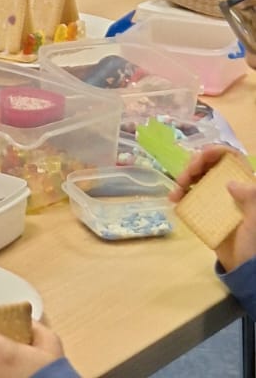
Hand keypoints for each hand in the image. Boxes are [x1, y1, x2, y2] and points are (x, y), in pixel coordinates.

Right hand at [173, 146, 255, 270]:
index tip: (200, 158)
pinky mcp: (206, 212)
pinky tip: (174, 200)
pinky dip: (181, 194)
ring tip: (175, 192)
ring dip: (184, 179)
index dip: (215, 151)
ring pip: (198, 178)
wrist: (245, 269)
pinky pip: (191, 196)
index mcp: (245, 184)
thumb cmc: (254, 244)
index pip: (230, 157)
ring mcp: (216, 199)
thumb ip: (251, 198)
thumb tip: (230, 183)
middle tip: (184, 177)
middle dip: (194, 165)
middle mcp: (229, 187)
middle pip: (209, 164)